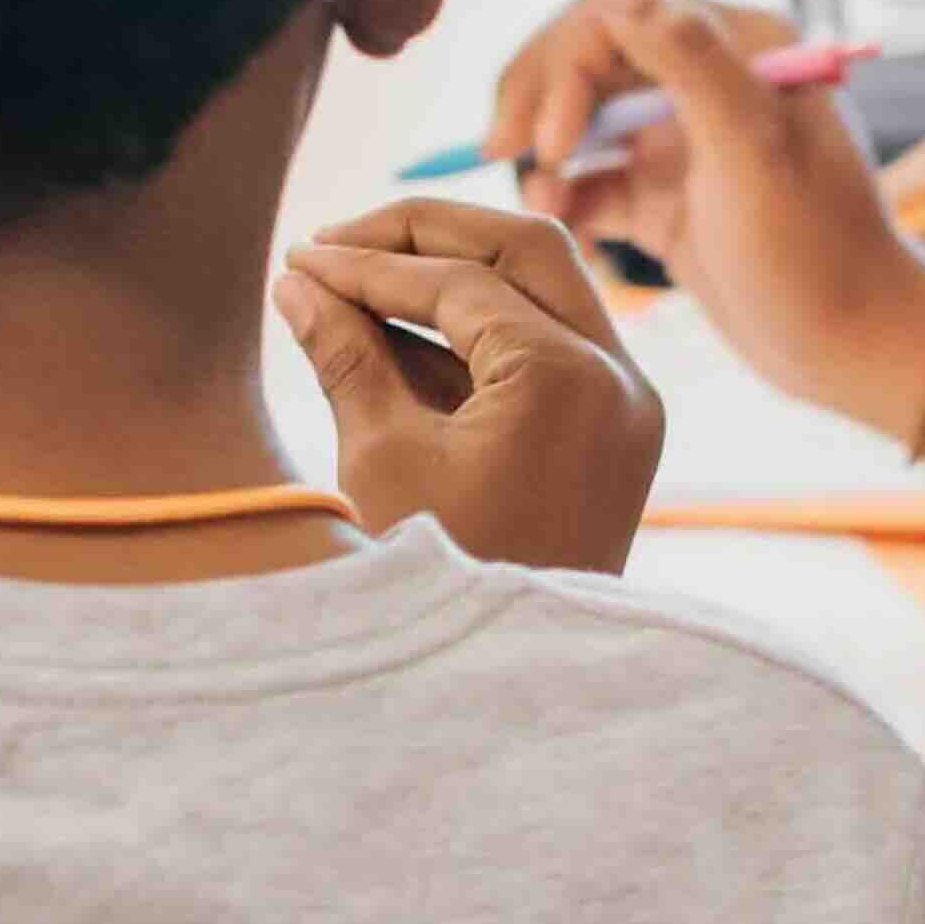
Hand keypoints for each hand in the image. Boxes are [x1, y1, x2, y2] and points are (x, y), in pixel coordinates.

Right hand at [274, 196, 663, 573]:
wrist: (512, 688)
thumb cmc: (442, 581)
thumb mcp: (381, 460)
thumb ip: (344, 354)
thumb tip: (297, 282)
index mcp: (571, 380)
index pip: (458, 281)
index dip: (366, 263)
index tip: (298, 259)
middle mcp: (620, 379)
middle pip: (523, 250)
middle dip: (424, 235)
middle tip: (336, 241)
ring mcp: (627, 405)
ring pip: (544, 289)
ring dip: (452, 275)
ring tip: (356, 281)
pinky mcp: (614, 432)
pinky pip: (548, 348)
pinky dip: (478, 332)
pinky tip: (397, 334)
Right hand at [489, 0, 924, 433]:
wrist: (853, 350)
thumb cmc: (817, 252)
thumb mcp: (753, 150)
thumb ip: (685, 58)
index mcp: (741, 46)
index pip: (620, 14)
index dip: (567, 66)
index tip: (549, 141)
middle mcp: (709, 80)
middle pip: (589, 57)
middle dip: (541, 100)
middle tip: (501, 152)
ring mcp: (685, 139)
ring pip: (583, 116)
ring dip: (548, 147)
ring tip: (538, 196)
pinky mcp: (667, 196)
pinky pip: (593, 176)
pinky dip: (566, 193)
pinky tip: (559, 219)